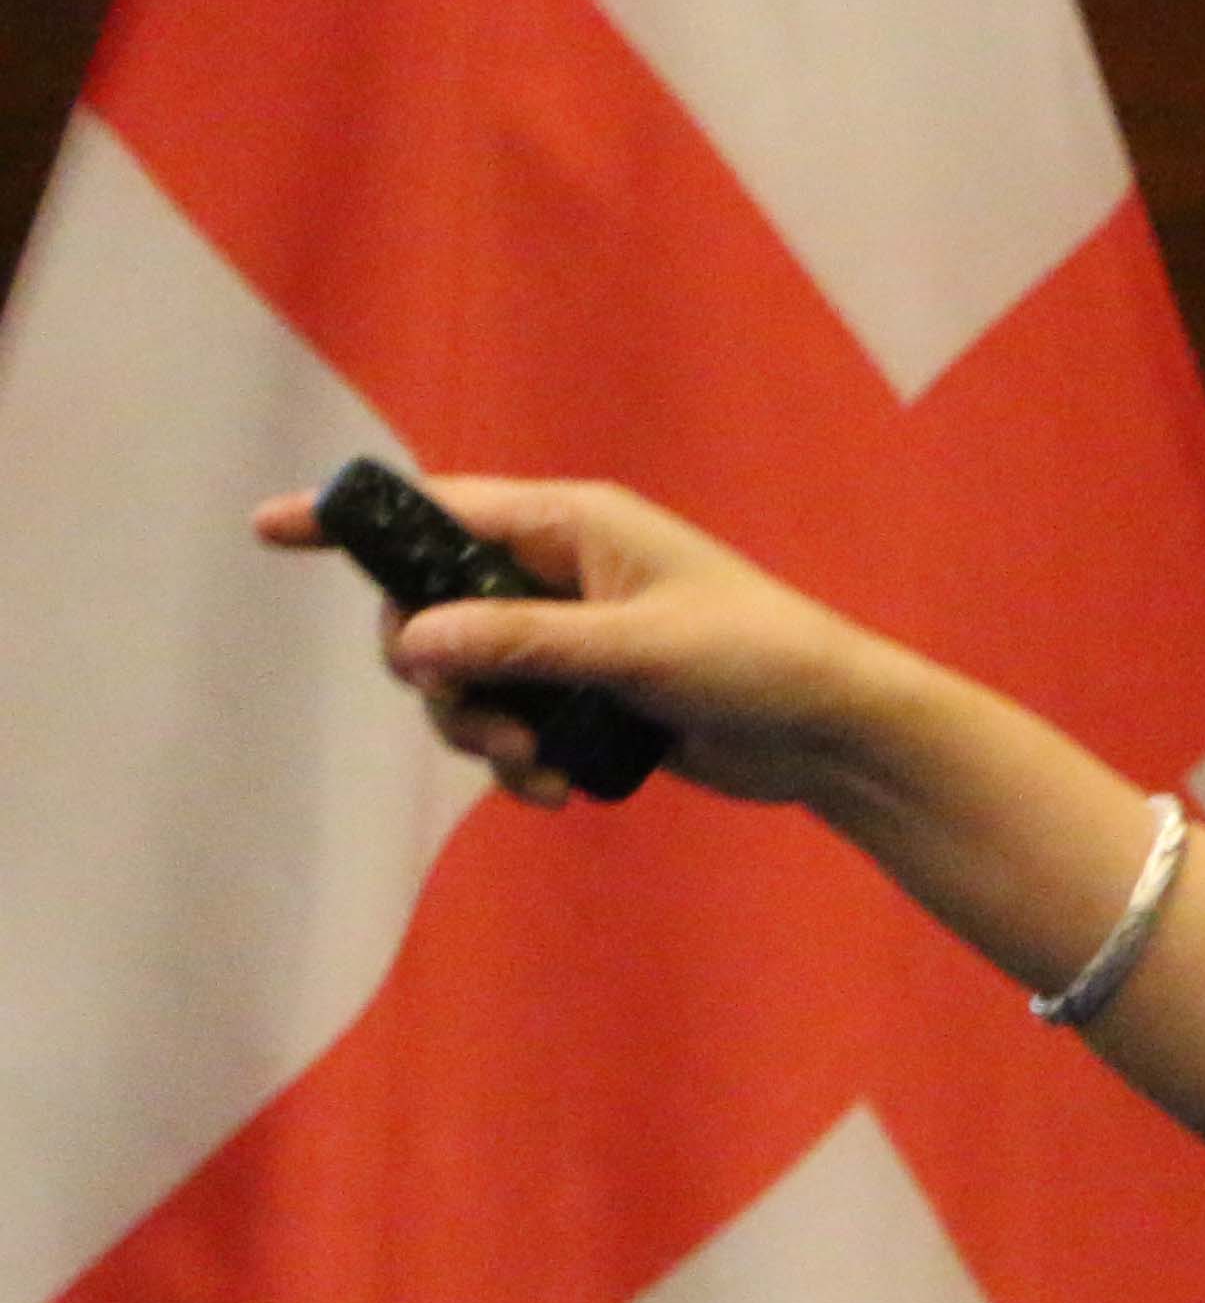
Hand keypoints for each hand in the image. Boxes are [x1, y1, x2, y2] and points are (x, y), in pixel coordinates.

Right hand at [248, 475, 927, 821]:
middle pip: (433, 611)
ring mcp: (572, 638)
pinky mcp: (589, 698)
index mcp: (573, 524)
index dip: (354, 523)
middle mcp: (562, 572)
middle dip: (437, 675)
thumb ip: (523, 641)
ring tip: (531, 766)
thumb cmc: (758, 662)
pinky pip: (512, 723)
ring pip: (466, 679)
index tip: (271, 529)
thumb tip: (416, 641)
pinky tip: (557, 791)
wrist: (835, 734)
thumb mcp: (635, 648)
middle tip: (480, 721)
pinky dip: (518, 760)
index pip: (438, 511)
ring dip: (479, 730)